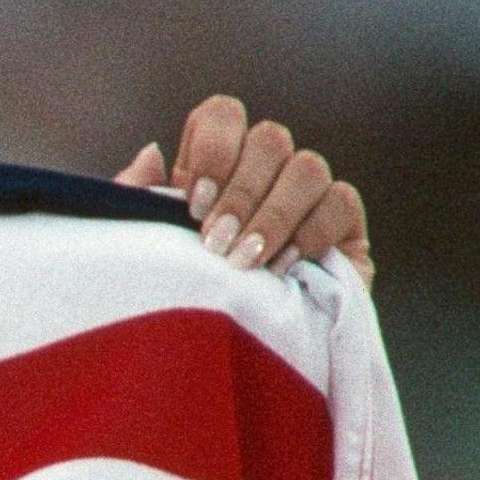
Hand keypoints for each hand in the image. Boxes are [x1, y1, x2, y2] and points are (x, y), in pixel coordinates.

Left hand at [115, 94, 372, 287]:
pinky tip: (280, 268)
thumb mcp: (143, 253)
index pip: (222, 114)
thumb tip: (152, 153)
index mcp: (211, 170)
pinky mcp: (344, 227)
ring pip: (307, 166)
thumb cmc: (173, 304)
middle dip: (239, 191)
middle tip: (215, 242)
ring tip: (244, 261)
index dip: (212, 146)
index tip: (191, 201)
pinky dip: (309, 233)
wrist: (225, 365)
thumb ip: (136, 203)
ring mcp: (308, 197)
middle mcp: (264, 173)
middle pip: (269, 137)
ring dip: (271, 215)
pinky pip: (340, 201)